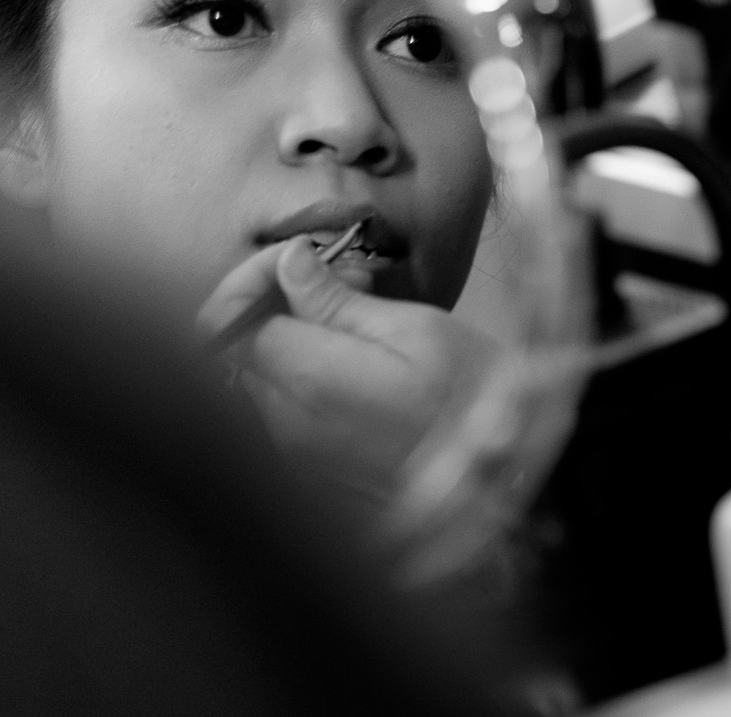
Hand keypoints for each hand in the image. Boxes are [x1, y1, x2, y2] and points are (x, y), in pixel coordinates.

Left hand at [198, 241, 501, 507]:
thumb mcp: (415, 329)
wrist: (502, 474)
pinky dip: (309, 374)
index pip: (228, 320)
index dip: (253, 278)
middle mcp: (285, 425)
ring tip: (368, 318)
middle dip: (280, 303)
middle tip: (352, 283)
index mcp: (310, 381)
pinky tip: (363, 363)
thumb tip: (287, 264)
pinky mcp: (311, 472)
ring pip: (263, 377)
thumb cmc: (472, 396)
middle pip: (241, 348)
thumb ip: (337, 300)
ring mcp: (295, 455)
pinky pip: (286, 410)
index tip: (300, 257)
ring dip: (298, 337)